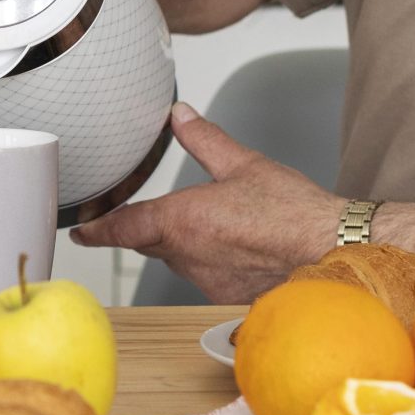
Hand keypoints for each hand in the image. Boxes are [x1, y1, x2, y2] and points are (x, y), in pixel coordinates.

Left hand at [71, 104, 341, 302]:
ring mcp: (206, 281)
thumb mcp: (243, 164)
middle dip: (142, 231)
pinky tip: (233, 248)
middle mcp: (187, 255)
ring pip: (178, 259)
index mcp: (181, 220)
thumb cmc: (293, 213)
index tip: (83, 231)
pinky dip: (210, 261)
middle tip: (134, 221)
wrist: (331, 252)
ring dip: (181, 243)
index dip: (99, 229)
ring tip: (205, 226)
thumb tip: (181, 116)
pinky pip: (205, 276)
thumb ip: (205, 140)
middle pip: (148, 243)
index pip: (123, 227)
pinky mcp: (228, 297)